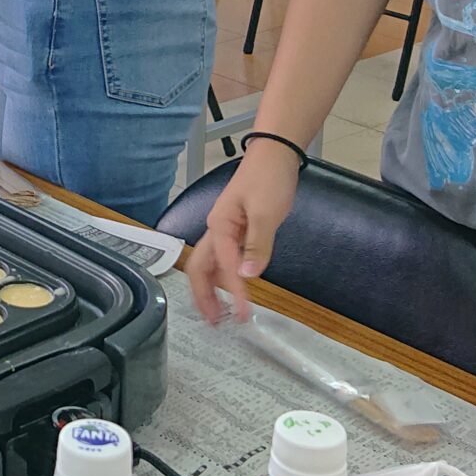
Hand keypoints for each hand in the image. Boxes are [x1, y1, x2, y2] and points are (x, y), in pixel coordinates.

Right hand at [183, 147, 299, 323]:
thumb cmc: (268, 178)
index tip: (242, 314)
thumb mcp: (265, 212)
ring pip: (210, 264)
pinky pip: (224, 257)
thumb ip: (257, 245)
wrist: (275, 154)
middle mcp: (216, 229)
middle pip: (200, 268)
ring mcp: (225, 229)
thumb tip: (247, 276)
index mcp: (219, 225)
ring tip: (217, 312)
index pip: (225, 266)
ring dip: (211, 289)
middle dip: (203, 296)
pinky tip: (231, 287)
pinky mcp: (237, 229)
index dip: (233, 293)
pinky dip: (224, 276)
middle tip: (214, 321)